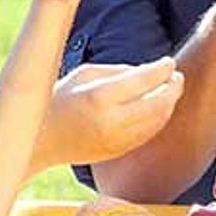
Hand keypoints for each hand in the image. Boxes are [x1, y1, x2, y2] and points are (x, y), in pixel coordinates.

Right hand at [38, 57, 184, 166]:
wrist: (38, 140)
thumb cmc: (59, 98)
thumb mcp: (84, 74)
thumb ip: (119, 71)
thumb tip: (150, 72)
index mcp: (100, 97)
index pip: (144, 80)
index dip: (162, 69)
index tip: (169, 62)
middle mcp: (111, 121)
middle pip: (158, 104)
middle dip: (173, 88)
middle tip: (177, 76)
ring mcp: (116, 141)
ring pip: (156, 121)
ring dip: (168, 104)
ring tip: (170, 89)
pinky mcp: (117, 152)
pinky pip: (147, 134)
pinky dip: (157, 119)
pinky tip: (157, 107)